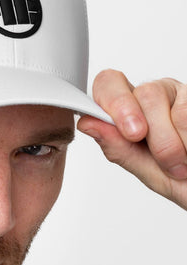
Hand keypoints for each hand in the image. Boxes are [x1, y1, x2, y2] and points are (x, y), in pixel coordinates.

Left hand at [77, 69, 186, 210]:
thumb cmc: (182, 180)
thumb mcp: (148, 172)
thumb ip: (119, 148)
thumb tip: (87, 124)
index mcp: (131, 110)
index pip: (108, 84)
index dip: (115, 103)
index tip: (132, 134)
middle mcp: (156, 96)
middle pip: (145, 93)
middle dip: (155, 132)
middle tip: (164, 159)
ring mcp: (182, 95)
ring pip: (172, 105)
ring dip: (176, 144)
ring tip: (182, 165)